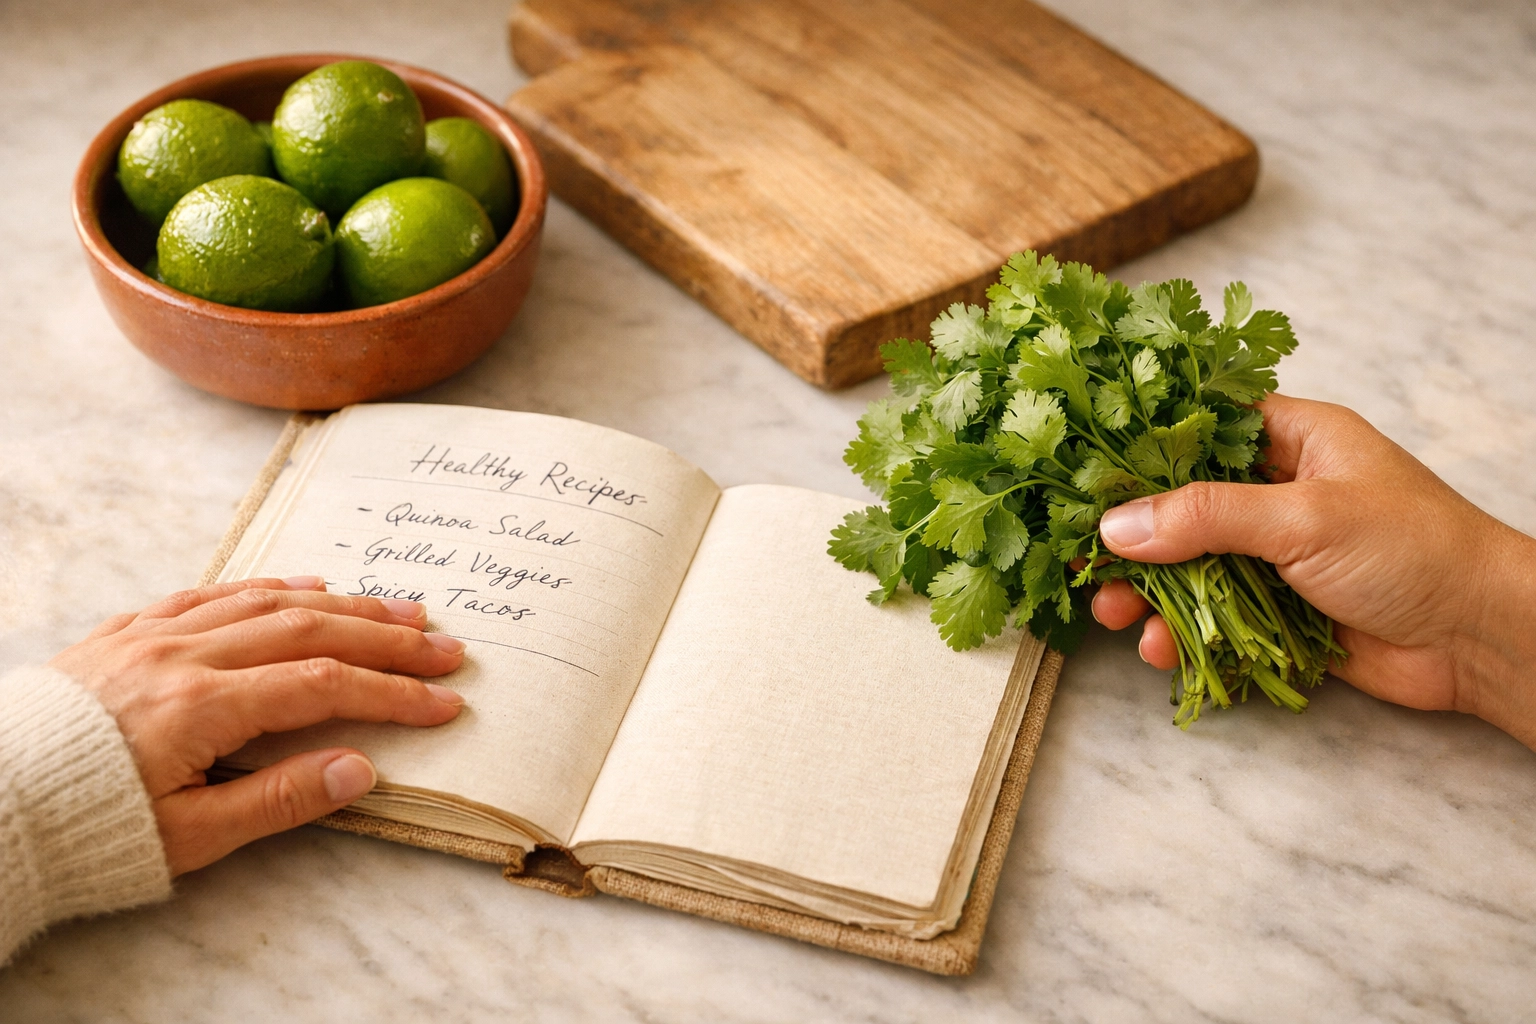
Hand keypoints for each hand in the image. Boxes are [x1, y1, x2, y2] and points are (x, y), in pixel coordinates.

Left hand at [49, 577, 466, 874]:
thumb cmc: (88, 827)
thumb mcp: (187, 835)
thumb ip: (279, 800)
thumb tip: (362, 769)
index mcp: (201, 706)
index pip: (324, 688)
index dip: (393, 693)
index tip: (444, 702)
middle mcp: (184, 654)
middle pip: (310, 630)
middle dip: (387, 637)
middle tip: (446, 644)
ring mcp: (155, 633)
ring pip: (268, 601)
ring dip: (343, 602)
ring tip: (400, 607)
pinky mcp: (129, 629)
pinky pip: (211, 591)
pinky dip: (269, 586)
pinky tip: (308, 586)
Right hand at [1089, 394, 1535, 747]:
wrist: (1482, 640)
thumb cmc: (1415, 550)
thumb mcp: (1305, 517)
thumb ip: (1206, 518)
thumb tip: (1117, 527)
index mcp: (1292, 439)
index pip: (1198, 427)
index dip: (1139, 448)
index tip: (1082, 474)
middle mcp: (1278, 491)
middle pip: (1180, 505)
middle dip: (1130, 536)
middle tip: (1082, 559)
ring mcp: (1275, 554)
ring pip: (1188, 567)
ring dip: (1147, 591)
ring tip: (1112, 614)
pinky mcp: (1276, 612)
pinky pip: (1210, 618)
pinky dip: (1180, 633)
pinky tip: (1158, 648)